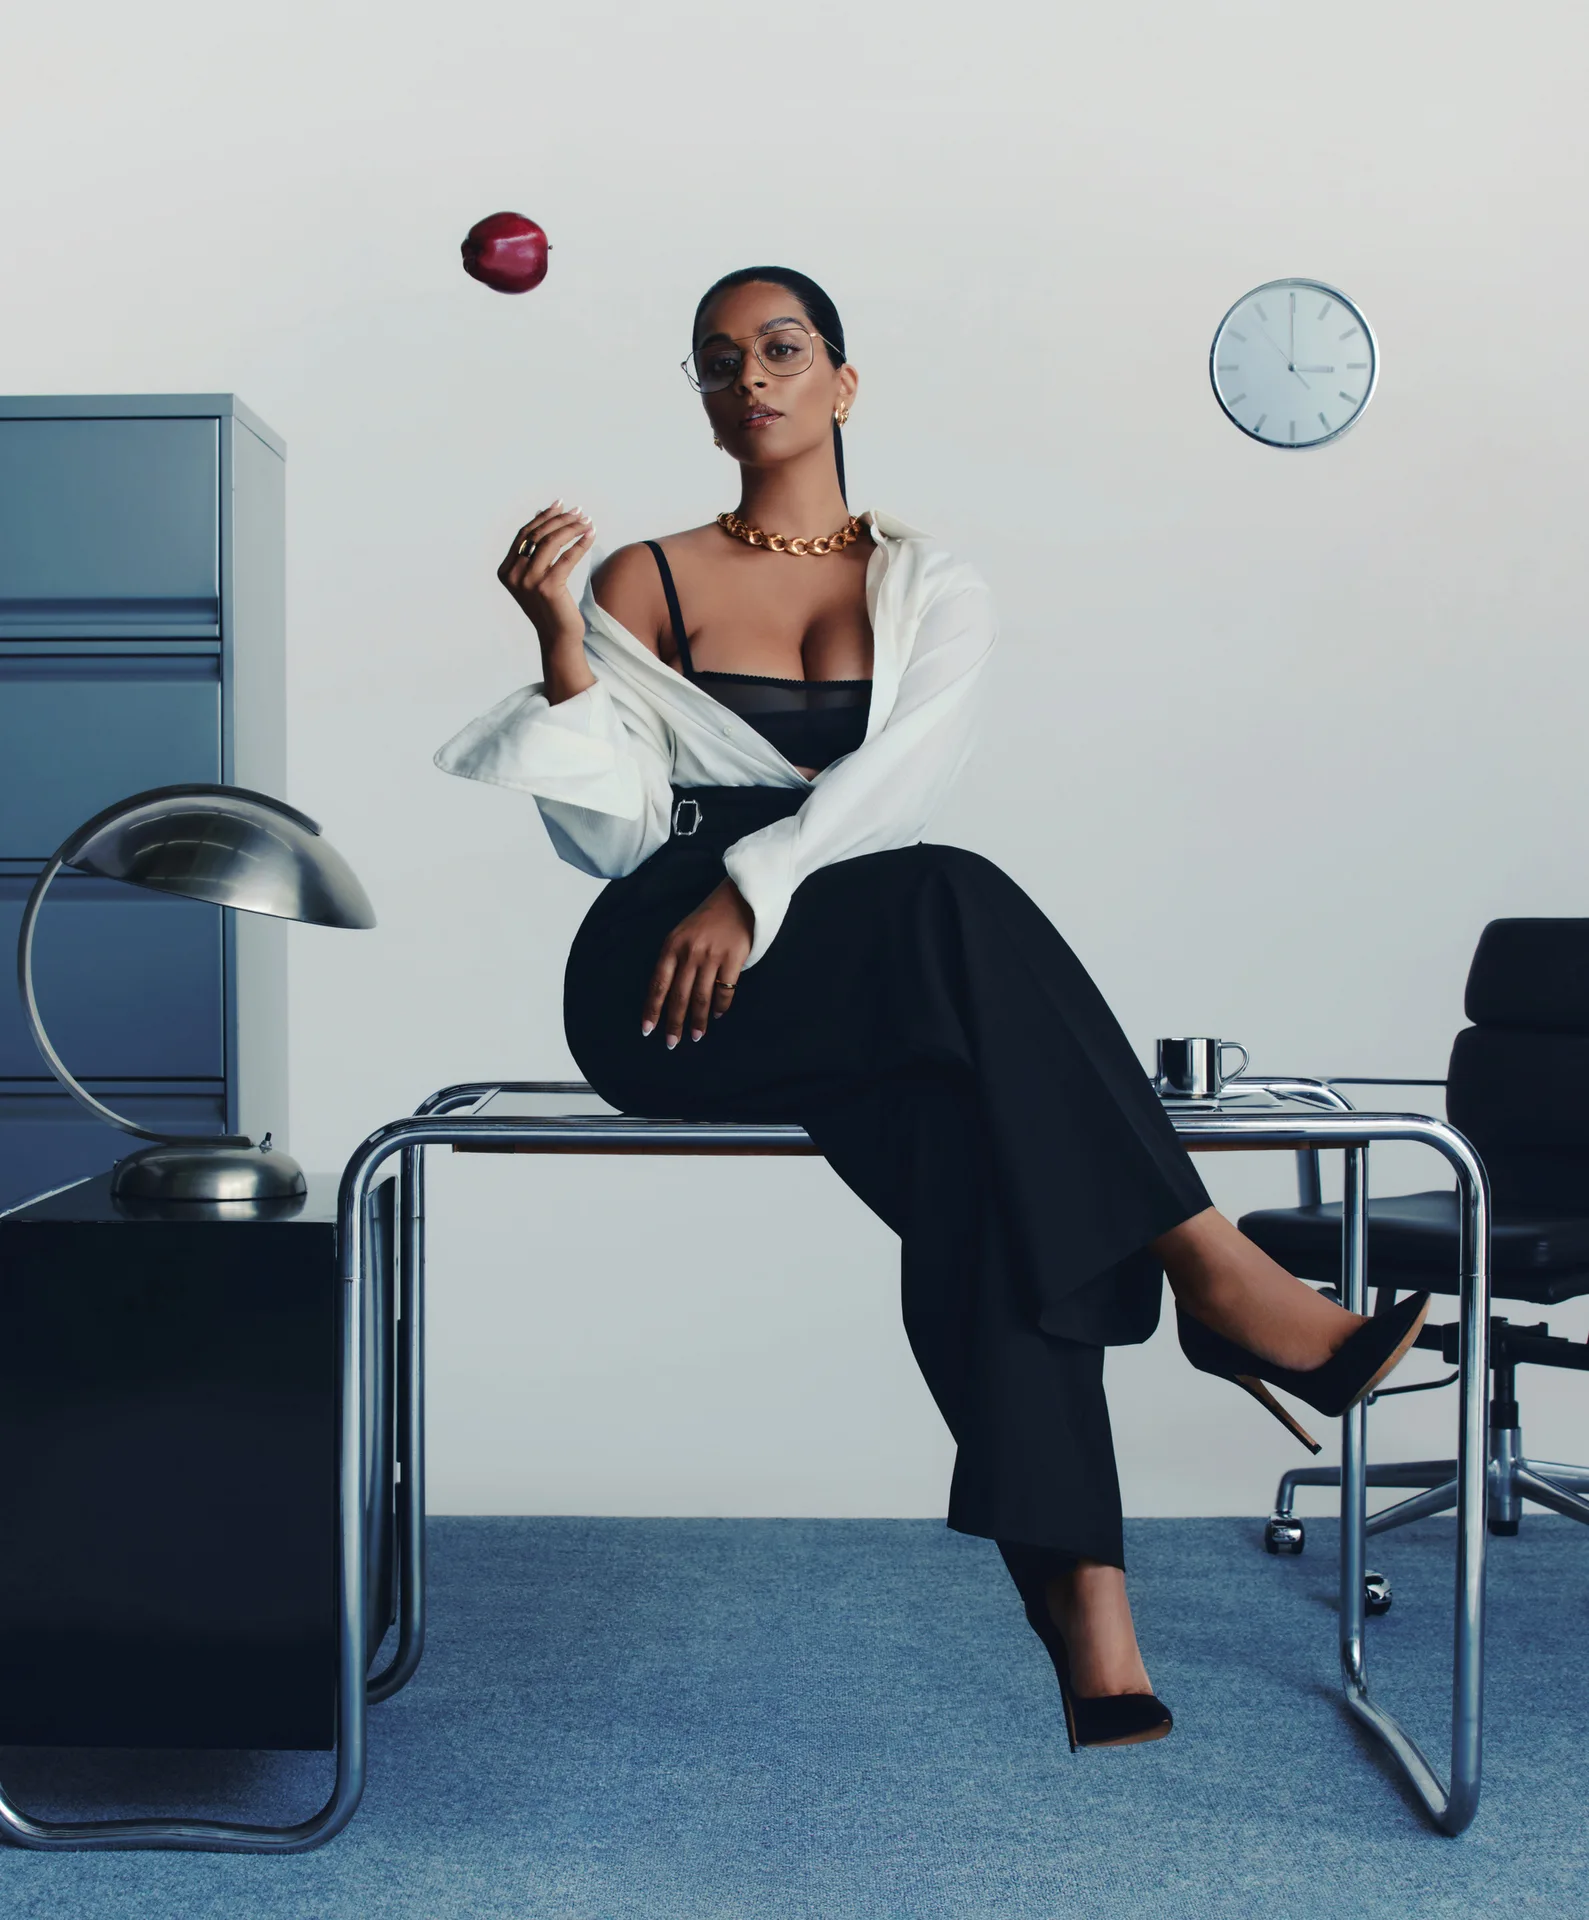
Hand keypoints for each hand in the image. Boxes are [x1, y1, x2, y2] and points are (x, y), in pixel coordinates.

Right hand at [497, 500, 593, 651]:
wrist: (557, 636)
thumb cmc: (550, 604)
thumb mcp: (538, 574)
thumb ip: (536, 546)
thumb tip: (540, 513)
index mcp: (506, 571)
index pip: (524, 535)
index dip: (543, 517)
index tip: (560, 504)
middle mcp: (514, 576)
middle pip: (538, 535)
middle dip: (559, 519)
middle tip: (578, 512)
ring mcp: (529, 582)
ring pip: (551, 542)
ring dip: (571, 528)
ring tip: (586, 521)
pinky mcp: (548, 587)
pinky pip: (567, 557)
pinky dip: (581, 543)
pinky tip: (591, 535)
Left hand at [642, 880, 753, 1047]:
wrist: (738, 898)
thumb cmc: (708, 918)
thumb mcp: (682, 933)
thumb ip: (674, 959)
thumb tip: (668, 994)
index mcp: (672, 946)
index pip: (658, 984)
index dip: (653, 1009)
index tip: (648, 1029)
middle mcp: (689, 952)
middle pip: (679, 996)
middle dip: (674, 1023)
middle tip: (672, 1043)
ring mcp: (712, 956)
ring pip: (701, 997)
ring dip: (698, 1021)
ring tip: (696, 1036)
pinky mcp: (733, 958)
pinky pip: (725, 990)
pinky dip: (720, 1006)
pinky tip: (717, 1014)